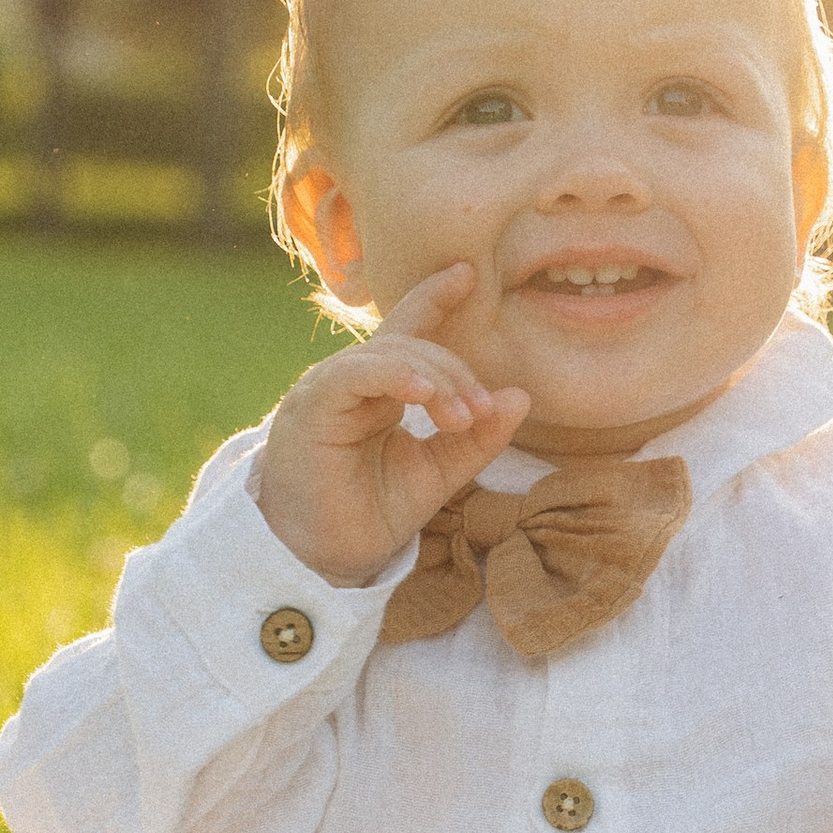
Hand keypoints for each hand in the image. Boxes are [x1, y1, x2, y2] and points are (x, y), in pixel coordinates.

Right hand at [253, 264, 531, 585]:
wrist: (322, 559)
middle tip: (481, 412)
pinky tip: (423, 394)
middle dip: (455, 373)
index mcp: (378, 391)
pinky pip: (356, 373)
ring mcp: (328, 389)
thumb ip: (476, 438)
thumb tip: (521, 397)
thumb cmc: (369, 514)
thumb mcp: (438, 473)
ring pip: (390, 354)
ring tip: (461, 416)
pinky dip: (395, 376)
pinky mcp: (312, 405)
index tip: (468, 273)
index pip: (407, 330)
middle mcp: (351, 382)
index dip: (433, 298)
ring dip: (436, 380)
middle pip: (412, 346)